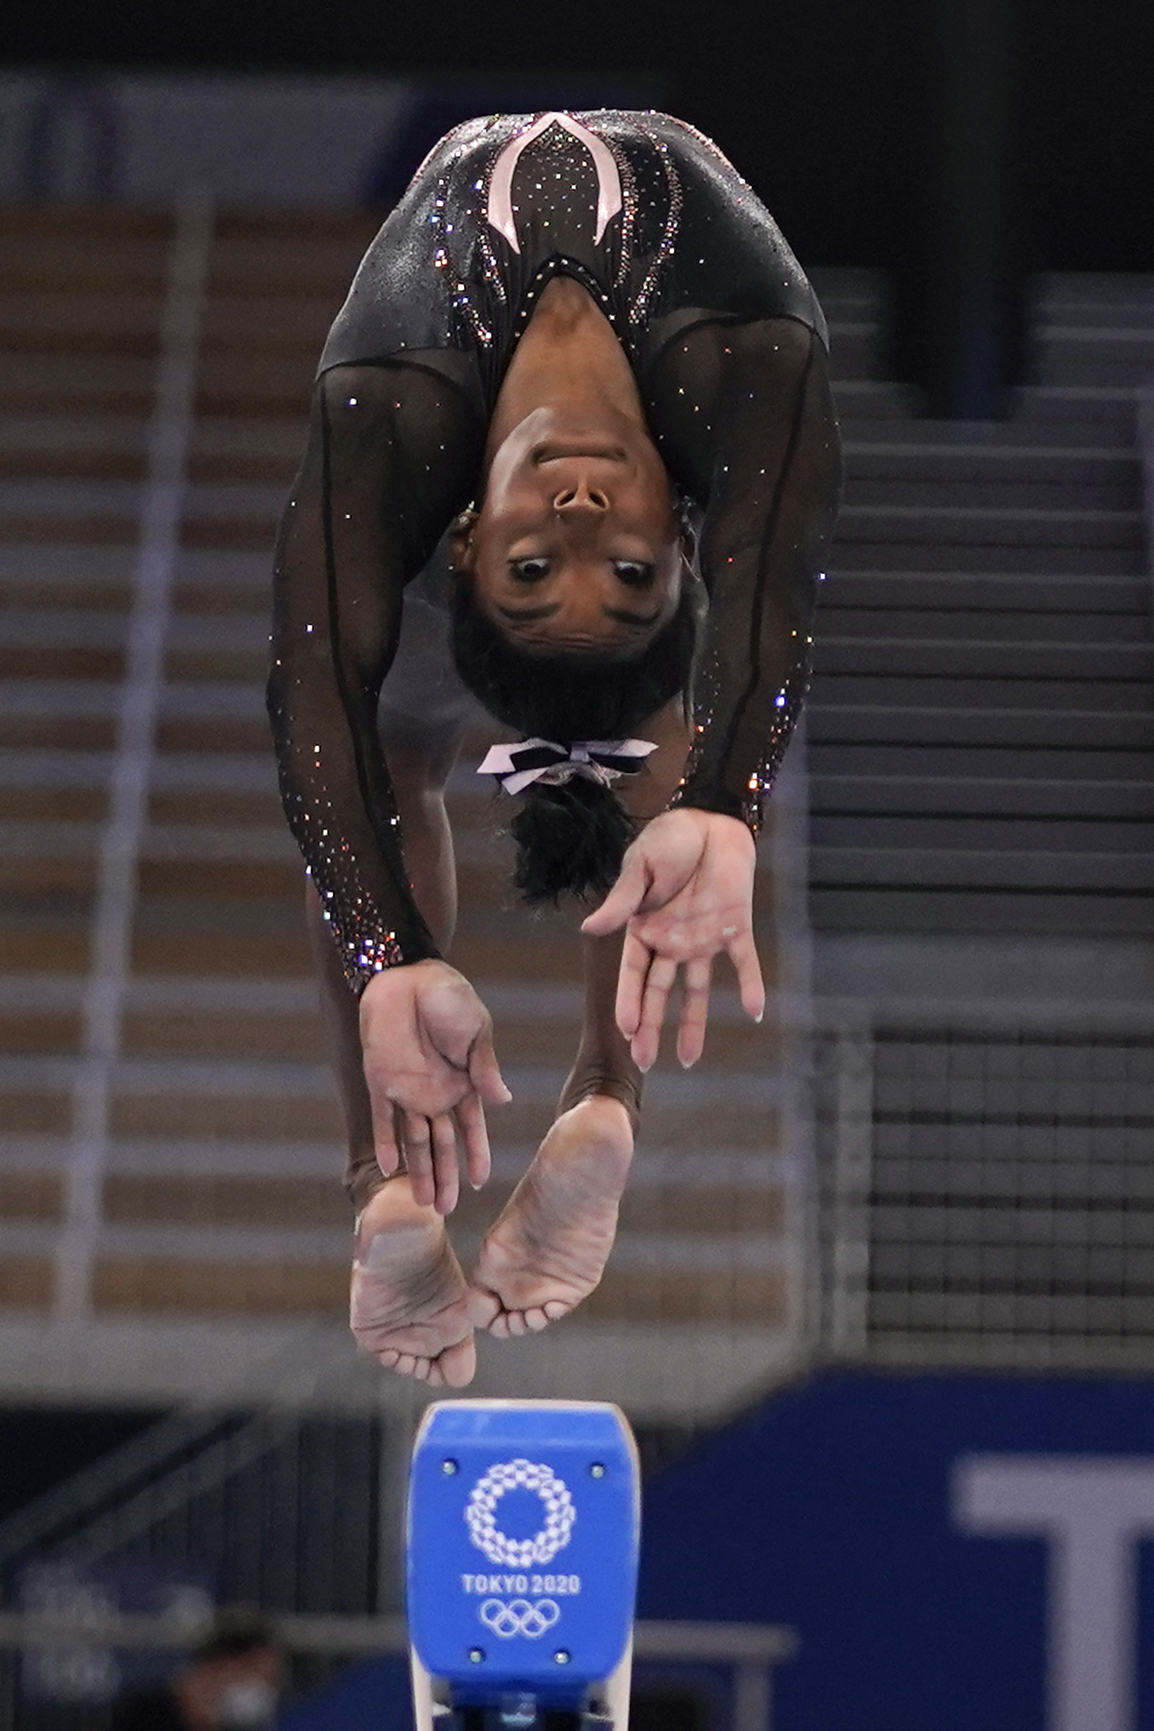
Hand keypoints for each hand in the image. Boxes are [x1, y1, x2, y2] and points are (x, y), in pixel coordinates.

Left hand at [359, 960, 510, 1213]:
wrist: (406, 975)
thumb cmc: (448, 997)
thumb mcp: (477, 1030)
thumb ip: (485, 1067)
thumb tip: (503, 1102)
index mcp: (463, 1083)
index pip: (471, 1128)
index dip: (475, 1155)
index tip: (480, 1183)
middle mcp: (435, 1094)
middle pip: (441, 1144)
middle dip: (445, 1176)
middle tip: (447, 1210)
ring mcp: (407, 1090)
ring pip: (414, 1140)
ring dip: (419, 1170)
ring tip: (424, 1204)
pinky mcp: (380, 1082)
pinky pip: (381, 1120)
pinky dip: (384, 1144)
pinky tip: (388, 1170)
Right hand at [580, 809, 763, 1069]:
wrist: (710, 819)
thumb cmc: (667, 840)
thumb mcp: (639, 867)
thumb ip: (622, 902)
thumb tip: (589, 929)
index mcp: (643, 928)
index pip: (633, 973)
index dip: (630, 1001)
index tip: (627, 1030)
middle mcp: (671, 942)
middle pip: (659, 991)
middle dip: (651, 1026)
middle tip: (643, 1062)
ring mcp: (703, 939)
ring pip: (697, 989)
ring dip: (692, 1023)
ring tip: (687, 1060)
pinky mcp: (735, 929)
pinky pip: (744, 962)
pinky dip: (750, 985)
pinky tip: (754, 1012)